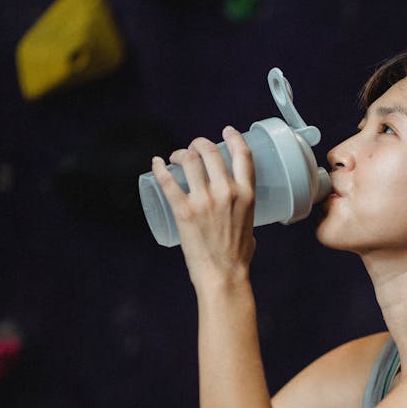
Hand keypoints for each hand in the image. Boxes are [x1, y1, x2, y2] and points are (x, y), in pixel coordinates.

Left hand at [151, 126, 256, 288]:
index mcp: (246, 194)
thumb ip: (246, 215)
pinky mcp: (184, 210)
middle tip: (192, 147)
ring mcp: (204, 200)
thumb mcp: (250, 228)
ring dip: (180, 153)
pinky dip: (159, 168)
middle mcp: (226, 192)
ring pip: (189, 160)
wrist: (223, 276)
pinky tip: (156, 164)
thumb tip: (239, 217)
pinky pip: (167, 181)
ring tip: (175, 157)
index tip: (225, 131)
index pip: (243, 155)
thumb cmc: (238, 258)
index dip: (234, 137)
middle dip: (199, 143)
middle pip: (210, 151)